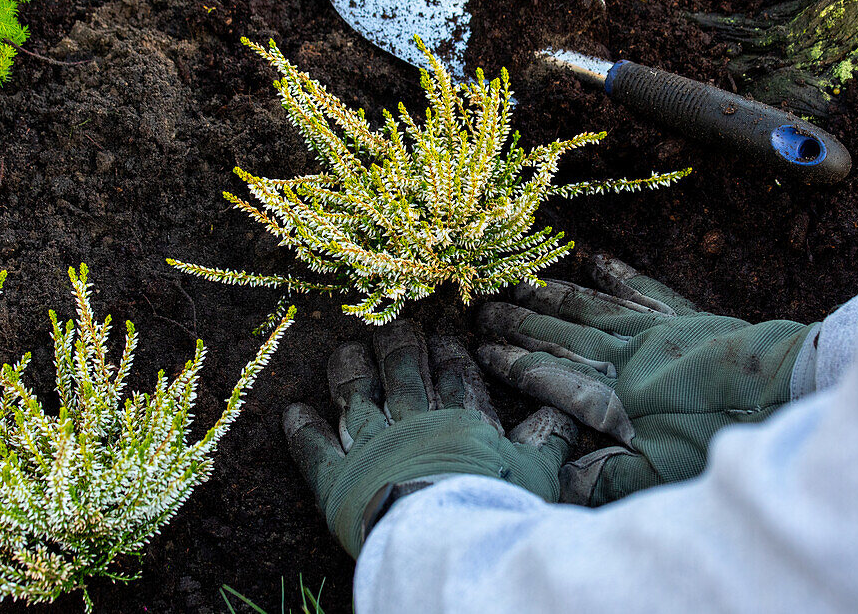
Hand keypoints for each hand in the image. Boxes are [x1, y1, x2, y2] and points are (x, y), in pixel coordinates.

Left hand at [283, 320, 576, 556]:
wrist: (448, 530)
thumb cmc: (497, 502)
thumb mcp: (537, 470)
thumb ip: (549, 439)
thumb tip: (566, 412)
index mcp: (460, 420)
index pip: (452, 378)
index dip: (447, 356)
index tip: (442, 337)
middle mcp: (412, 422)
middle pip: (402, 375)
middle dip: (398, 348)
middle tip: (394, 327)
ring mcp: (372, 446)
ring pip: (357, 398)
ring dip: (350, 372)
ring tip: (345, 350)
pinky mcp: (338, 477)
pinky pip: (314, 449)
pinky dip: (302, 430)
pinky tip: (291, 410)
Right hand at [476, 255, 816, 505]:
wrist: (785, 390)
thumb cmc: (721, 438)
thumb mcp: (661, 473)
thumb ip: (605, 475)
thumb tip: (558, 478)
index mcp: (615, 394)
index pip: (549, 374)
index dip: (512, 361)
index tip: (481, 349)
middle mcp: (626, 353)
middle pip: (561, 333)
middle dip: (519, 322)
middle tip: (483, 310)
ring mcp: (656, 329)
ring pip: (592, 307)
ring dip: (553, 297)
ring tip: (521, 284)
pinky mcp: (687, 316)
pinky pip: (642, 289)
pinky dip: (617, 275)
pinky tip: (597, 259)